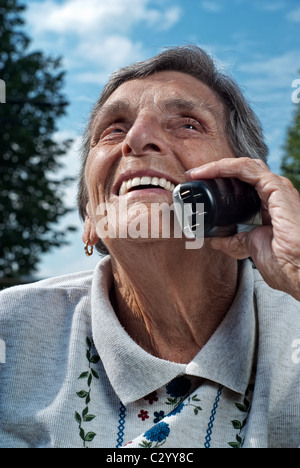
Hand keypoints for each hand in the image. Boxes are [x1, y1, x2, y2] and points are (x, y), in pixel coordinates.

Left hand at [187, 157, 299, 300]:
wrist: (297, 270)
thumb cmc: (284, 262)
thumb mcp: (251, 247)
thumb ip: (234, 241)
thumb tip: (215, 240)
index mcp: (270, 204)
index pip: (244, 181)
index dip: (220, 179)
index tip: (197, 184)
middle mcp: (275, 193)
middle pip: (243, 171)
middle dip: (217, 170)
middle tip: (194, 176)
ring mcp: (277, 188)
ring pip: (243, 165)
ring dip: (217, 166)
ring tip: (196, 173)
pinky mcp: (276, 187)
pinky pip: (246, 168)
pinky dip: (224, 167)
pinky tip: (208, 172)